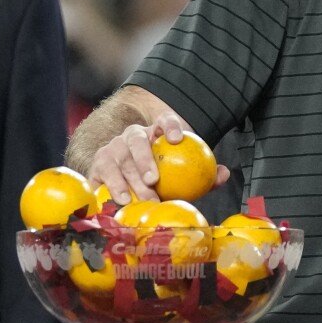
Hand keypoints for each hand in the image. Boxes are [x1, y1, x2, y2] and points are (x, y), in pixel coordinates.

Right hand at [87, 112, 227, 203]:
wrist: (128, 178)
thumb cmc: (164, 174)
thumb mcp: (182, 171)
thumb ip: (204, 172)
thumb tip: (224, 173)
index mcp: (156, 131)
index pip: (164, 120)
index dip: (170, 125)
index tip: (177, 139)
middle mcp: (131, 136)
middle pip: (136, 141)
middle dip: (143, 159)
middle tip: (153, 181)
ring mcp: (112, 149)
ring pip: (117, 160)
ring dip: (125, 179)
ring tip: (133, 198)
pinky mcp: (97, 165)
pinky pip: (100, 175)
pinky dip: (107, 188)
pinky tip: (117, 202)